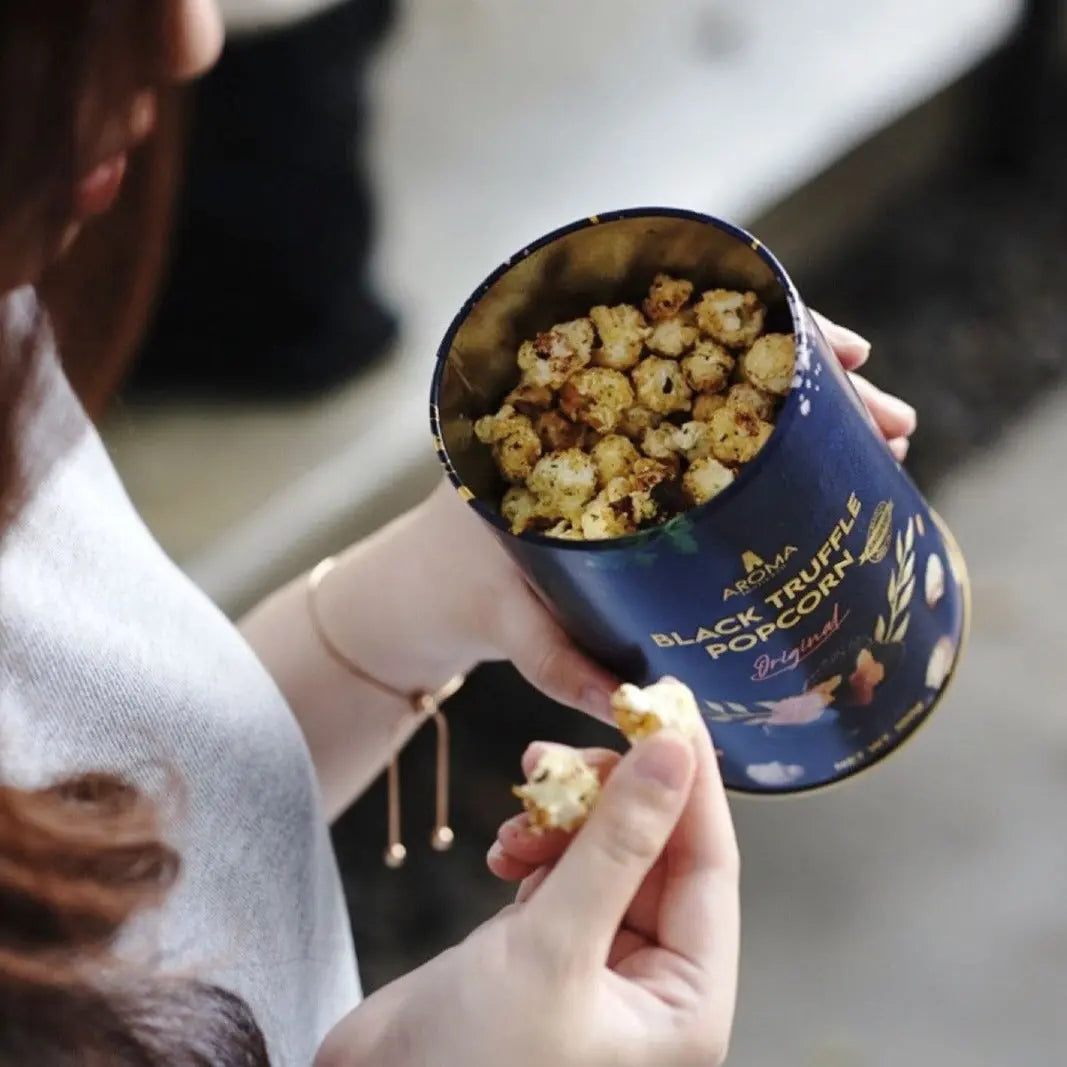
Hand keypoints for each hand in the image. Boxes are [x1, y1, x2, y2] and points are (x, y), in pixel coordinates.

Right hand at [315, 728, 739, 1066]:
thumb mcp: (553, 949)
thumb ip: (617, 844)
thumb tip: (674, 755)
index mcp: (683, 1003)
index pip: (709, 864)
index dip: (691, 781)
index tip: (670, 707)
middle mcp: (648, 983)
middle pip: (654, 850)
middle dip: (609, 794)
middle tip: (561, 753)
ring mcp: (592, 961)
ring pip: (603, 852)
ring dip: (563, 816)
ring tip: (523, 803)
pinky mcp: (541, 947)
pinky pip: (559, 870)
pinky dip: (533, 845)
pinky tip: (504, 847)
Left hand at [411, 315, 914, 713]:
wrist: (419, 590)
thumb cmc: (453, 588)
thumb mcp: (508, 618)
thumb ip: (560, 662)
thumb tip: (639, 704)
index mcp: (563, 420)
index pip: (679, 348)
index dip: (768, 341)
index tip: (842, 355)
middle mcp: (602, 420)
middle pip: (724, 376)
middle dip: (814, 393)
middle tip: (890, 421)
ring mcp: (626, 452)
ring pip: (729, 414)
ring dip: (807, 424)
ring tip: (881, 442)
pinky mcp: (638, 487)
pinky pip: (712, 460)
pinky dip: (769, 460)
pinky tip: (823, 475)